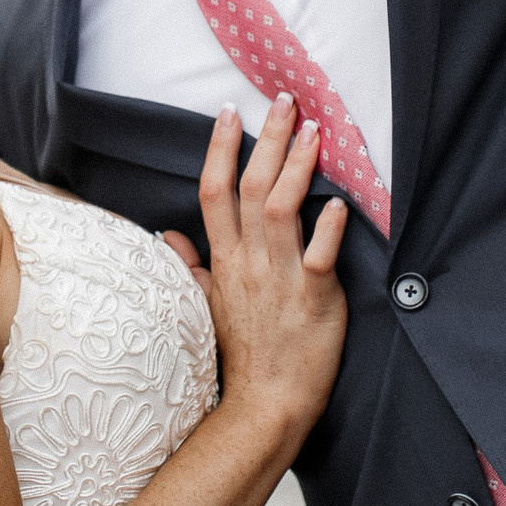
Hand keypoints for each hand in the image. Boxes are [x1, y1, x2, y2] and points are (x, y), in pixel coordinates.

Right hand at [161, 96, 348, 448]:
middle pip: (250, 187)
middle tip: (285, 99)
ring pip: (280, 211)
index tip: (229, 111)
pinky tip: (338, 202)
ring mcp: (280, 279)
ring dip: (296, 168)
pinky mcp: (313, 299)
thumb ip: (191, 265)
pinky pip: (318, 259)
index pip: (213, 192)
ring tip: (313, 131)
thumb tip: (168, 235)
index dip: (220, 148)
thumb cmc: (244, 354)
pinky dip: (326, 230)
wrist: (266, 405)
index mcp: (225, 259)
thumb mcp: (206, 305)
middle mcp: (249, 262)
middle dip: (267, 139)